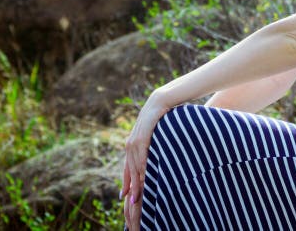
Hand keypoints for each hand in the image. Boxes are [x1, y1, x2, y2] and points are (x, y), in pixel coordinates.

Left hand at [121, 91, 168, 229]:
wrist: (171, 95)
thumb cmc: (171, 115)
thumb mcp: (163, 134)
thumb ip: (158, 147)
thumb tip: (161, 161)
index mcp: (136, 140)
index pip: (129, 164)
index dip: (127, 181)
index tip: (125, 196)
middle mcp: (133, 138)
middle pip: (129, 165)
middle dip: (130, 184)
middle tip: (132, 201)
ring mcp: (138, 132)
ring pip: (134, 159)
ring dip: (136, 176)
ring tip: (139, 191)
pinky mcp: (145, 127)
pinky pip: (142, 148)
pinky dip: (142, 161)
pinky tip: (144, 171)